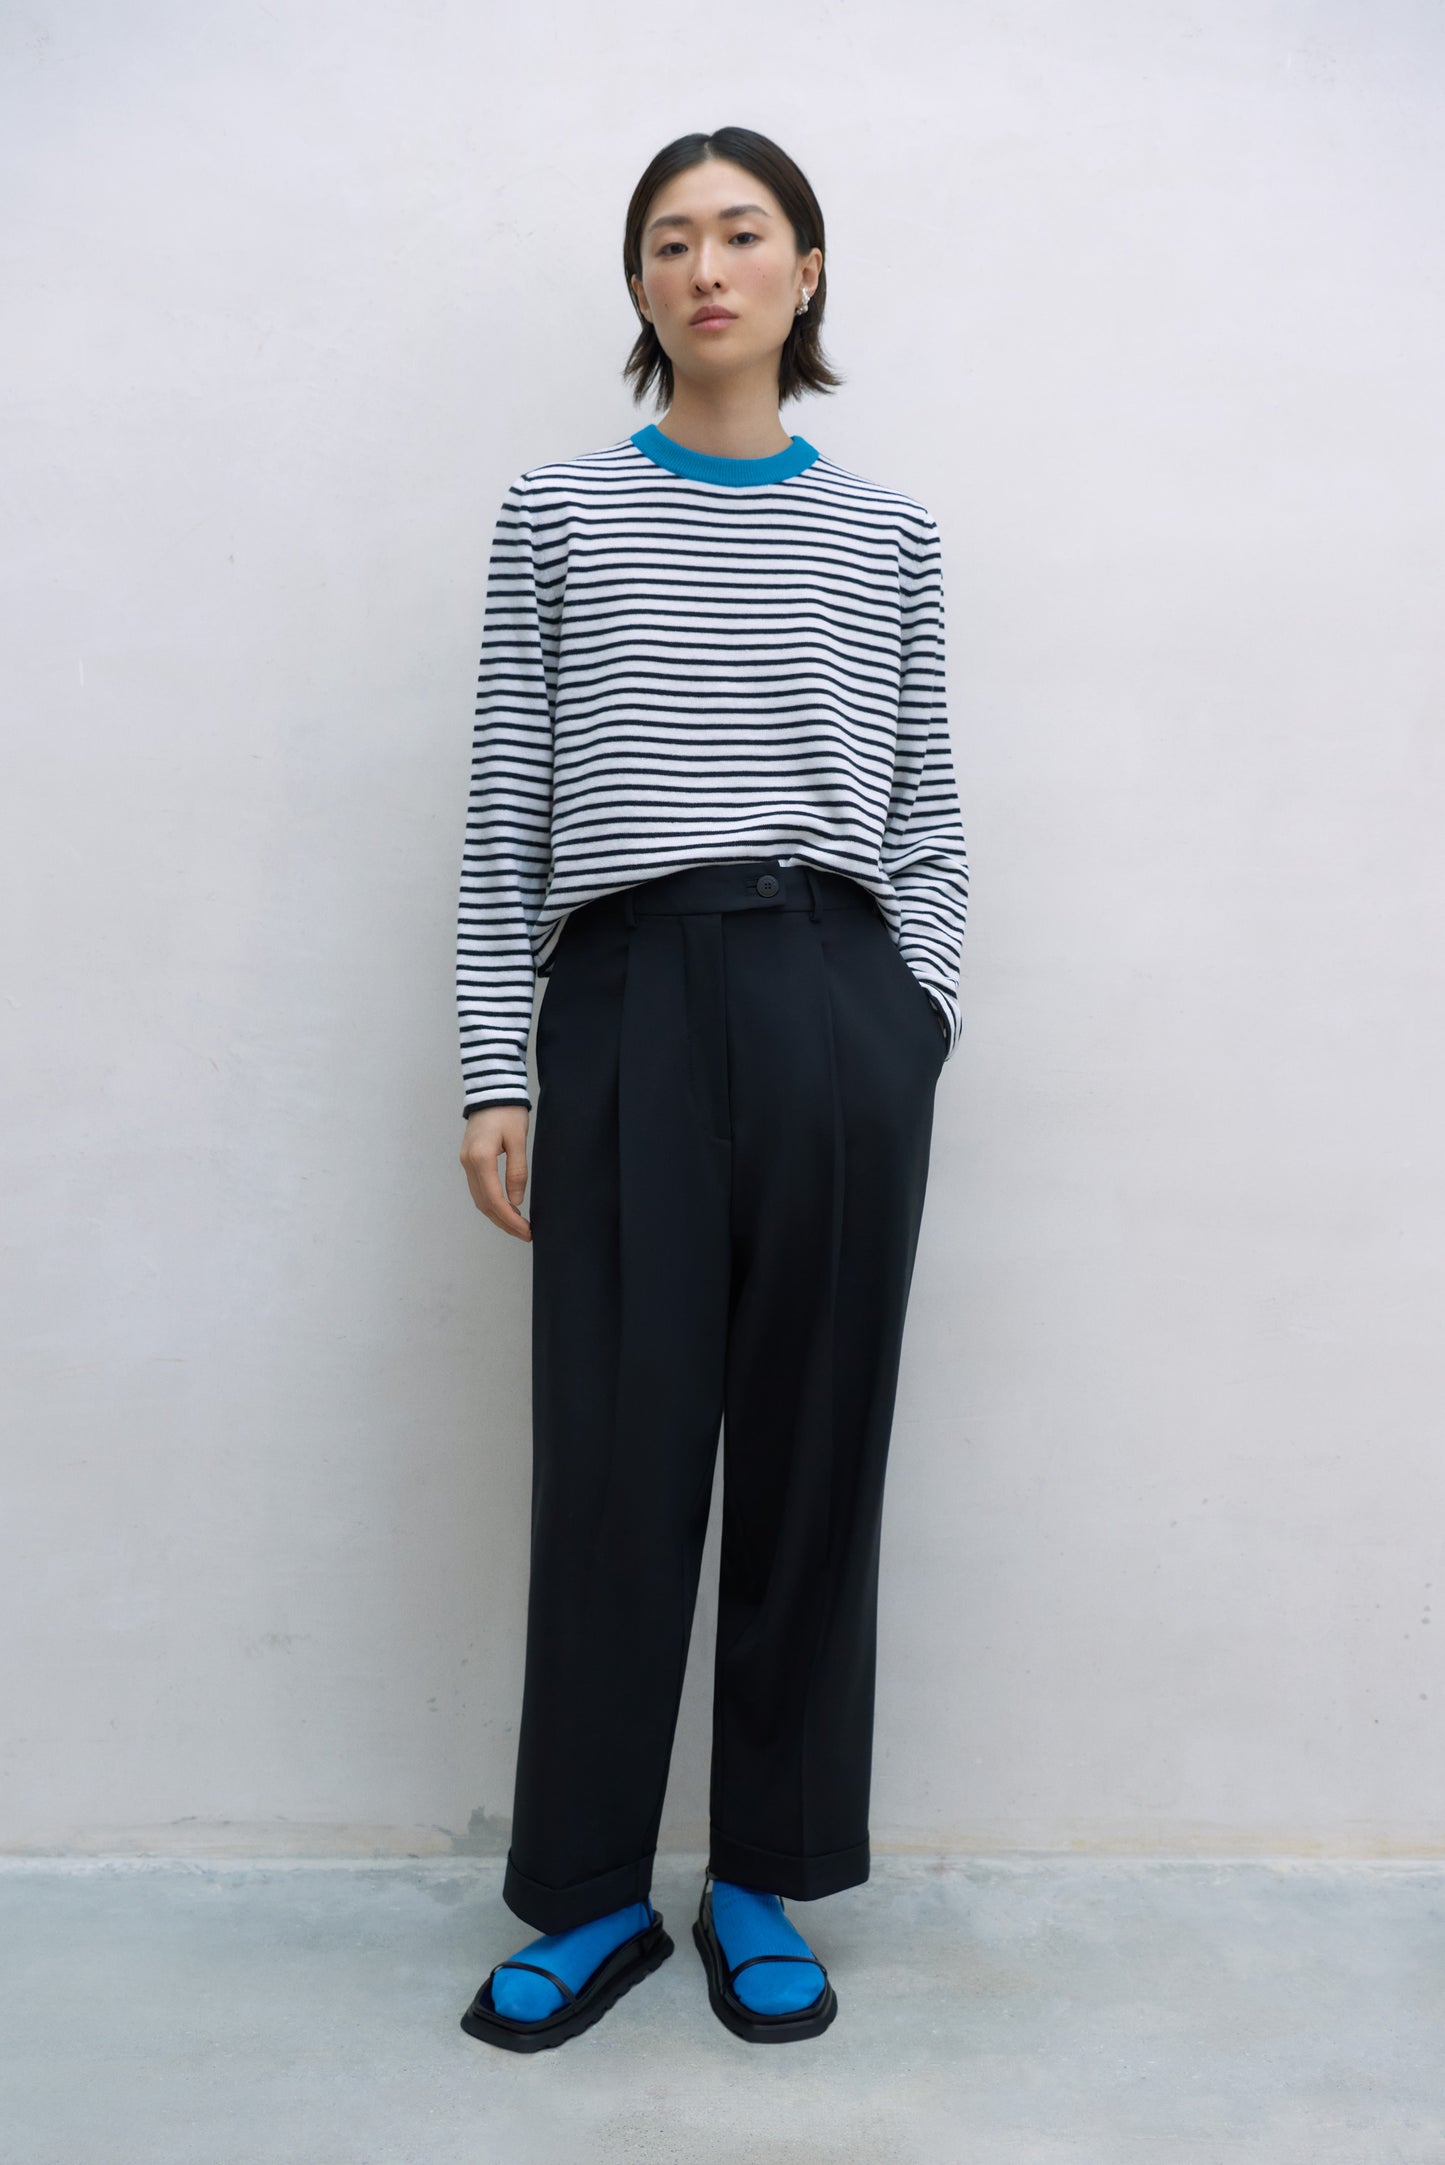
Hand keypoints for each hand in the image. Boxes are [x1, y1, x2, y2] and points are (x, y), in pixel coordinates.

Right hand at [459, 1106, 531, 1240]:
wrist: (492, 1091)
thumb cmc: (508, 1112)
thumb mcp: (519, 1140)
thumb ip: (517, 1171)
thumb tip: (516, 1201)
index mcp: (481, 1158)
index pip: (494, 1199)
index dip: (510, 1219)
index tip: (526, 1230)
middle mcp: (468, 1163)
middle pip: (484, 1204)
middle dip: (504, 1223)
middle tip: (525, 1234)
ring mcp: (466, 1162)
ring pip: (479, 1198)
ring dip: (497, 1215)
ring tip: (518, 1225)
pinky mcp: (469, 1160)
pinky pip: (478, 1188)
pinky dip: (491, 1202)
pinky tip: (506, 1208)